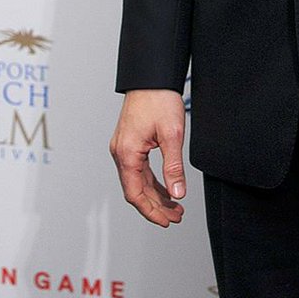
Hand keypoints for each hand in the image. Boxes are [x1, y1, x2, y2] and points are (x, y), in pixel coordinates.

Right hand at [109, 89, 186, 227]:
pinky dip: (152, 181)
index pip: (135, 194)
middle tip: (177, 216)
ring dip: (155, 194)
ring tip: (175, 206)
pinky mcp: (129, 142)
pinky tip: (166, 187)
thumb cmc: (159, 100)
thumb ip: (173, 167)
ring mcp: (123, 147)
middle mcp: (120, 153)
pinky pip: (139, 169)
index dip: (151, 211)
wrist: (151, 76)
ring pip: (137, 180)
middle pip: (136, 190)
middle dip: (156, 205)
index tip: (167, 221)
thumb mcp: (171, 135)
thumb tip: (178, 193)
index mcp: (127, 154)